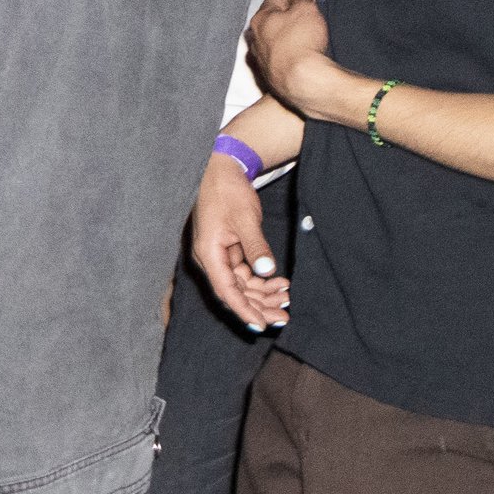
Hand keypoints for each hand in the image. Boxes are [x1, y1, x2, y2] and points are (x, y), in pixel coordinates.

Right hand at [191, 153, 289, 329]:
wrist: (220, 169)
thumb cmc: (227, 191)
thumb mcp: (245, 219)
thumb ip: (256, 247)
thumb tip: (266, 272)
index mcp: (208, 252)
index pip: (226, 290)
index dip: (244, 310)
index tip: (262, 325)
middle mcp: (210, 257)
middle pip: (234, 291)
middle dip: (258, 305)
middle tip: (284, 315)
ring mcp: (218, 253)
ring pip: (240, 283)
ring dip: (261, 293)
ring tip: (286, 297)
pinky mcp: (226, 248)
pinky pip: (243, 272)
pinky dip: (260, 279)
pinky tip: (279, 282)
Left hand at [248, 0, 338, 113]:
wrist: (303, 83)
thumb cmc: (303, 42)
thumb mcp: (305, 9)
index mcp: (259, 19)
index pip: (276, 0)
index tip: (308, 2)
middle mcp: (254, 40)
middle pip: (273, 22)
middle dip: (289, 20)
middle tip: (310, 22)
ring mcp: (260, 60)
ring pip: (274, 43)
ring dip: (288, 40)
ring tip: (308, 42)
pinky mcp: (270, 79)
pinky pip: (279, 62)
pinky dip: (289, 59)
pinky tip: (302, 61)